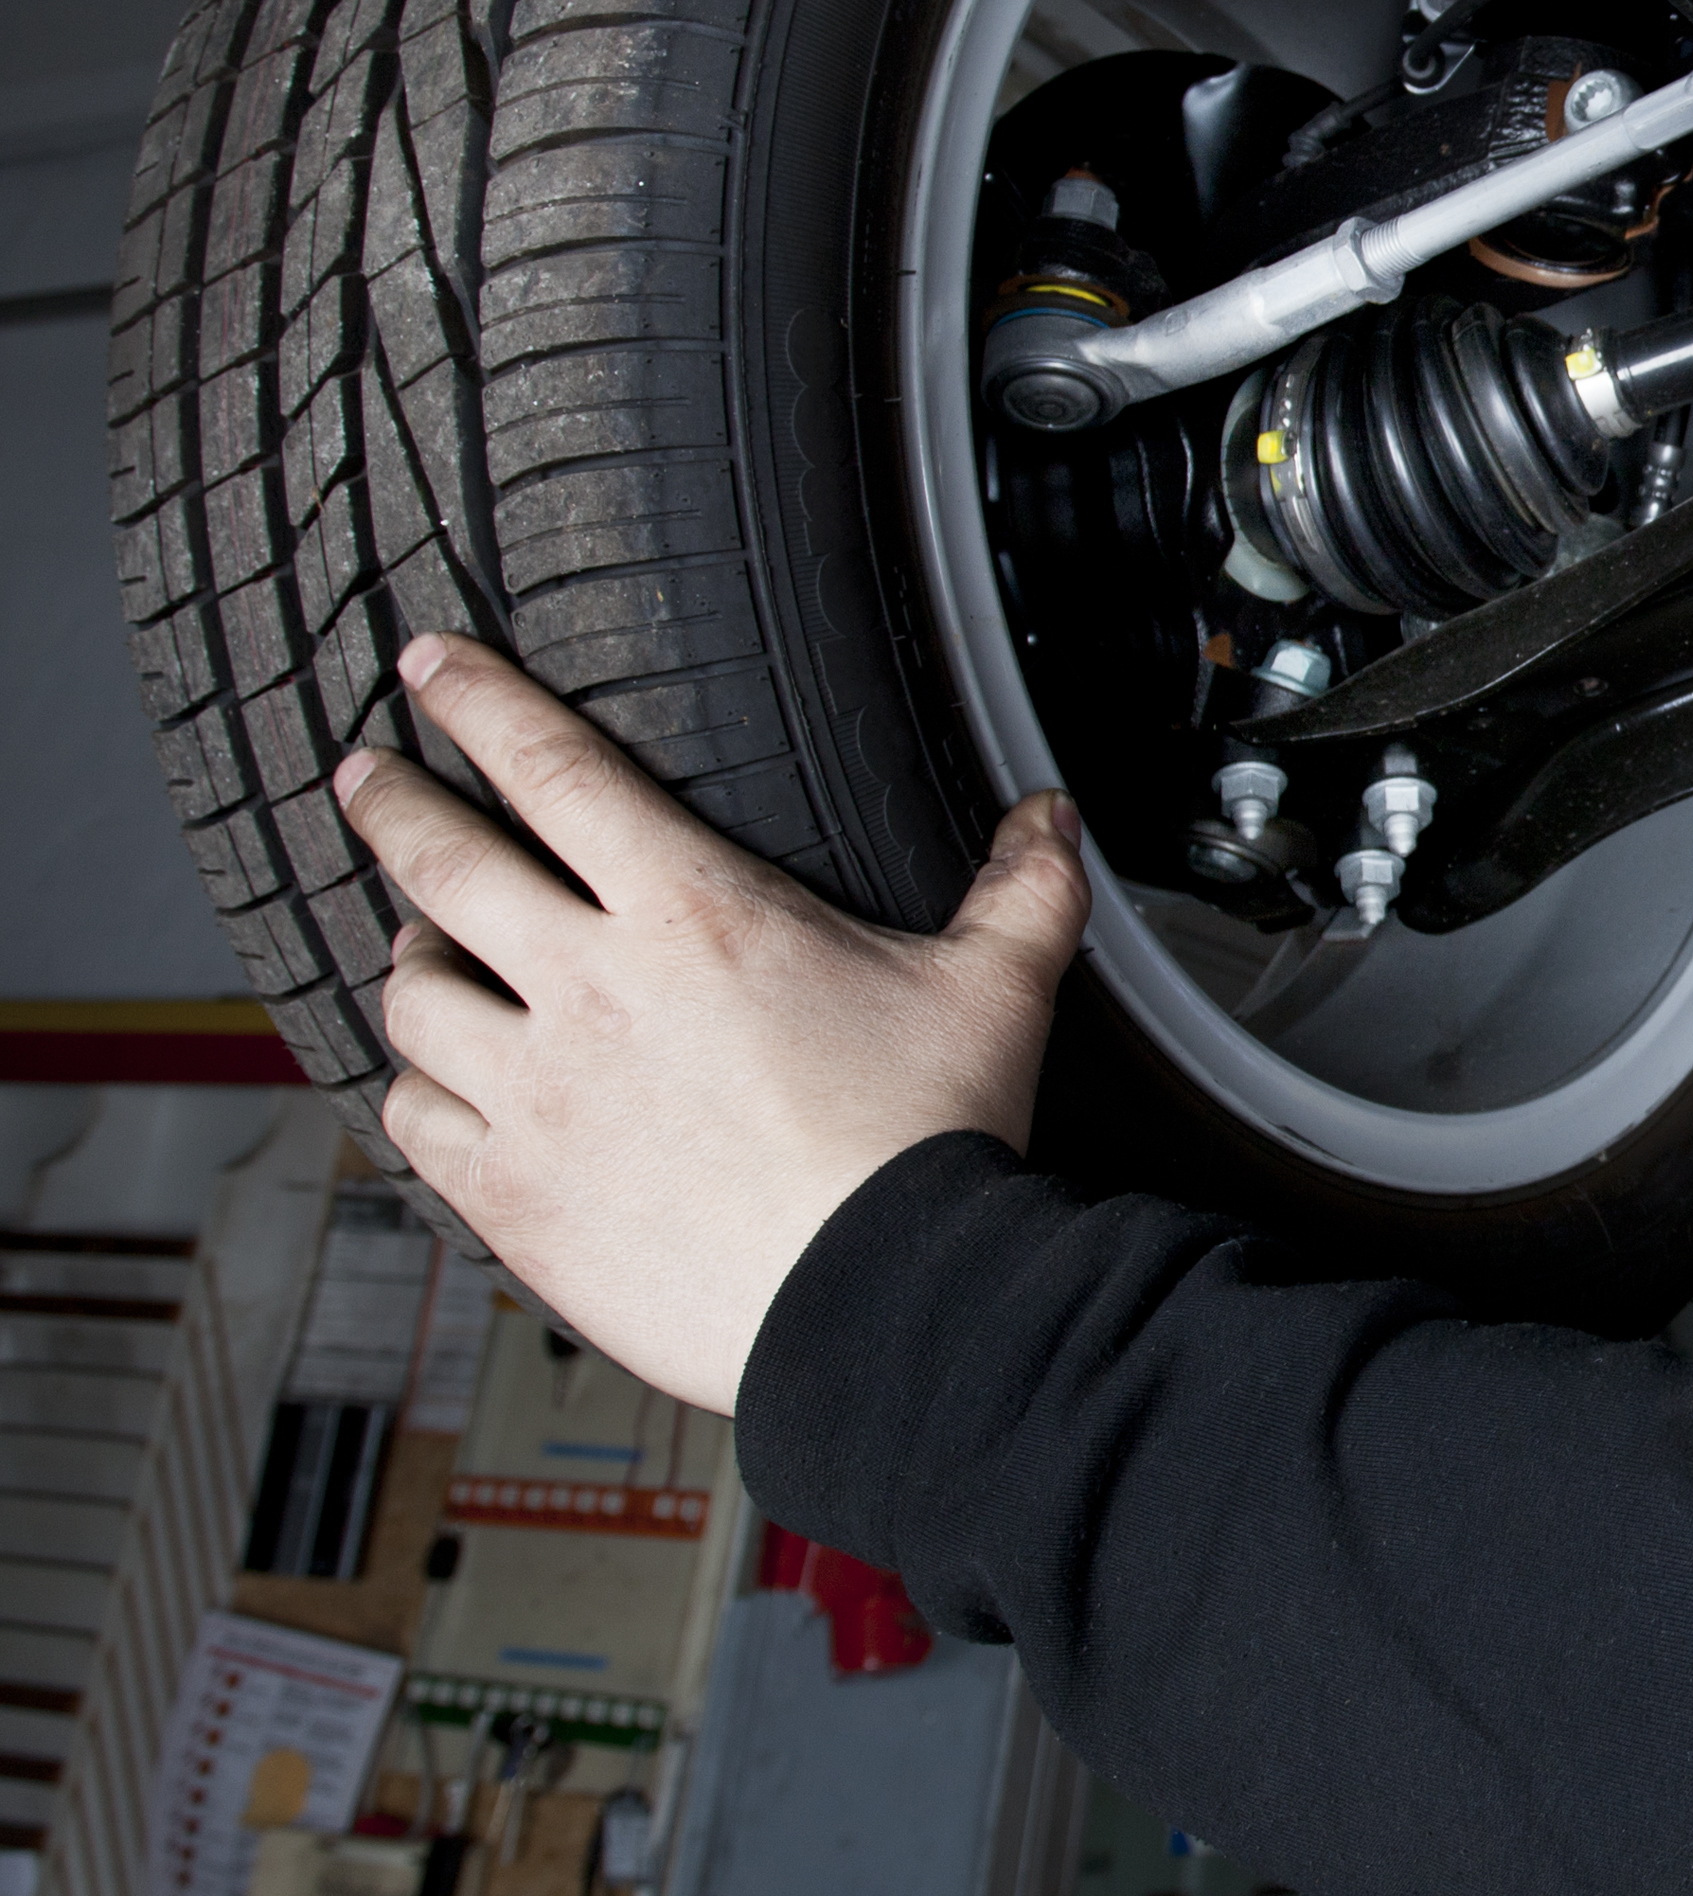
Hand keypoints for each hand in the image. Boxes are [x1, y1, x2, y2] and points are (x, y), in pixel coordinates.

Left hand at [330, 634, 1088, 1414]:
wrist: (870, 1305)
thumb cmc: (923, 1145)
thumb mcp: (992, 991)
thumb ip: (1021, 888)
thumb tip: (1048, 816)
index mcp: (692, 913)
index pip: (554, 769)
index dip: (477, 699)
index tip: (428, 664)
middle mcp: (589, 988)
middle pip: (442, 862)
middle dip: (393, 801)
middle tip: (367, 773)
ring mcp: (536, 1094)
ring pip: (413, 996)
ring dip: (405, 958)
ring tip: (414, 946)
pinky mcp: (512, 1193)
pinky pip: (414, 1119)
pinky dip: (413, 1087)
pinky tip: (434, 1080)